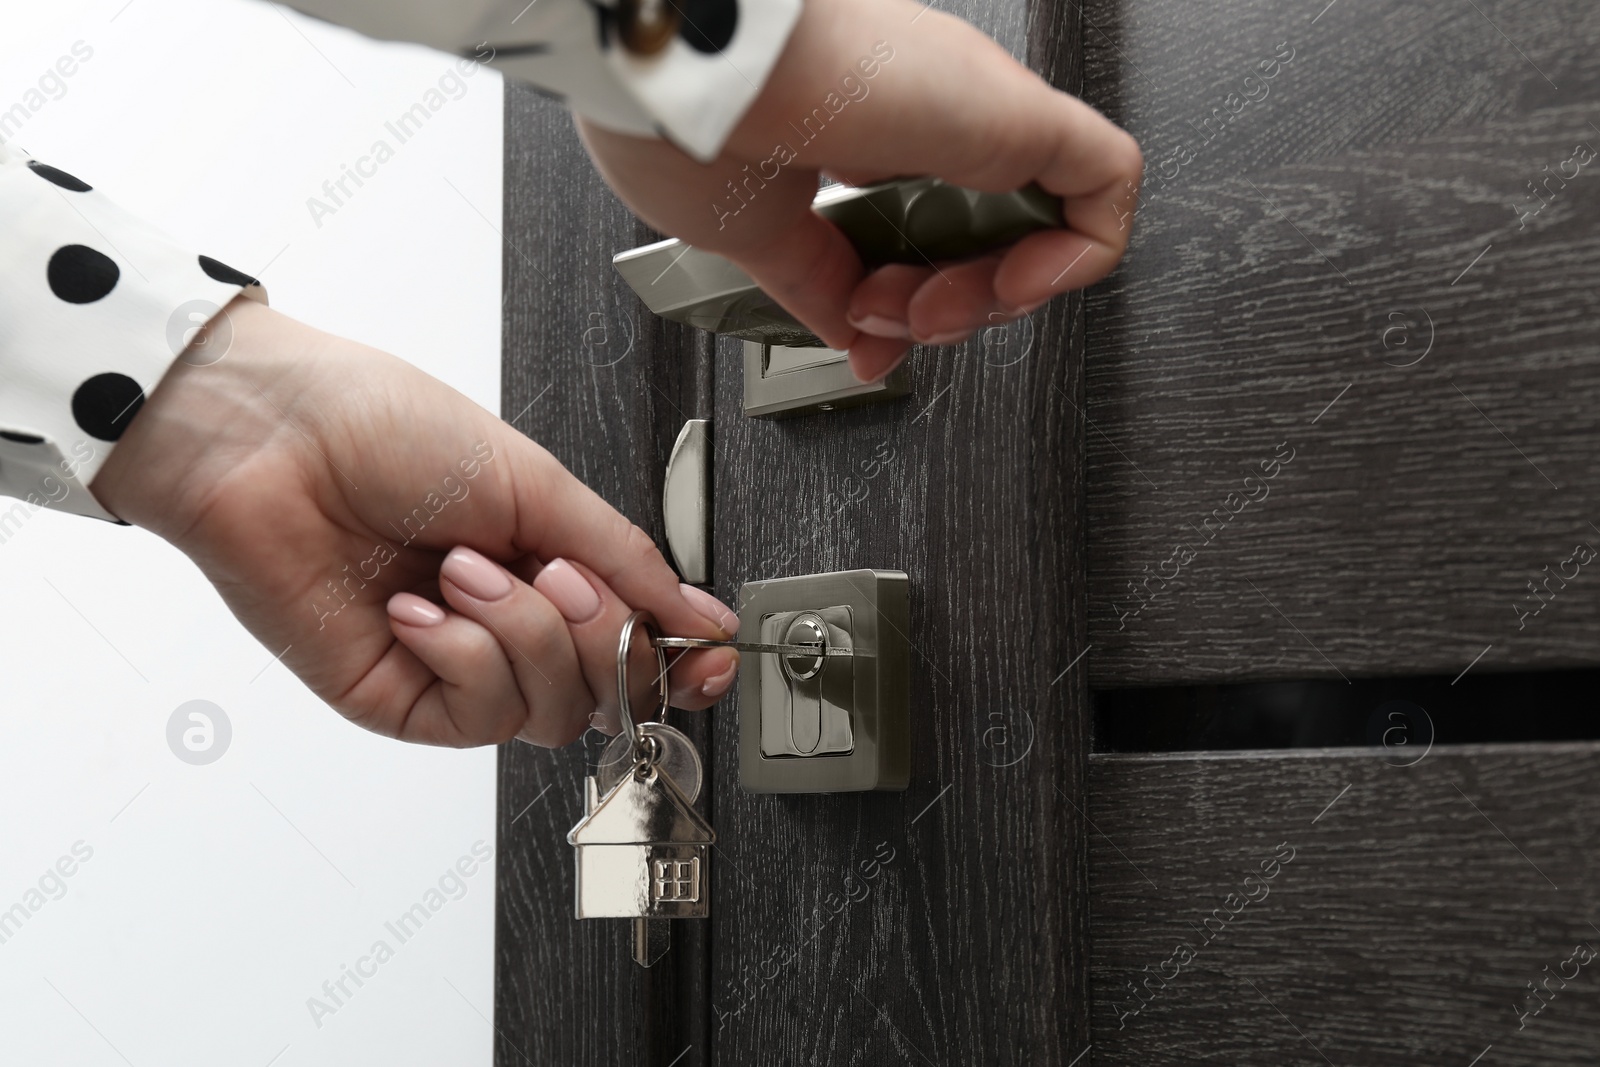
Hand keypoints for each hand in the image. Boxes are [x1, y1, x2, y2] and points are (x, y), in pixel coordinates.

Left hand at [92, 297, 738, 746]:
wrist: (268, 433)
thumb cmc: (381, 427)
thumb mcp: (535, 482)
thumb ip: (626, 559)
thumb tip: (701, 616)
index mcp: (549, 566)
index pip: (639, 647)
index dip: (682, 664)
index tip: (712, 656)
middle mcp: (507, 625)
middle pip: (608, 691)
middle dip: (596, 632)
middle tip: (554, 569)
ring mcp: (453, 667)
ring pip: (550, 712)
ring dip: (521, 632)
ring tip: (464, 566)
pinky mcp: (398, 699)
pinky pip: (477, 717)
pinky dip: (463, 655)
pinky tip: (421, 606)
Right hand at [576, 0, 1142, 381]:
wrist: (686, 75)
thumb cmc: (685, 121)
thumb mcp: (755, 237)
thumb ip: (818, 287)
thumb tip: (857, 341)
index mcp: (864, 137)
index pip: (928, 234)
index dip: (911, 305)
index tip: (867, 336)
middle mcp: (927, 122)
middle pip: (988, 241)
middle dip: (948, 309)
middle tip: (892, 319)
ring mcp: (976, 118)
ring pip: (1046, 225)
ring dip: (993, 300)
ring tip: (926, 308)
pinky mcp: (1020, 115)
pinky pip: (1105, 186)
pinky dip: (1077, 257)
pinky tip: (1015, 282)